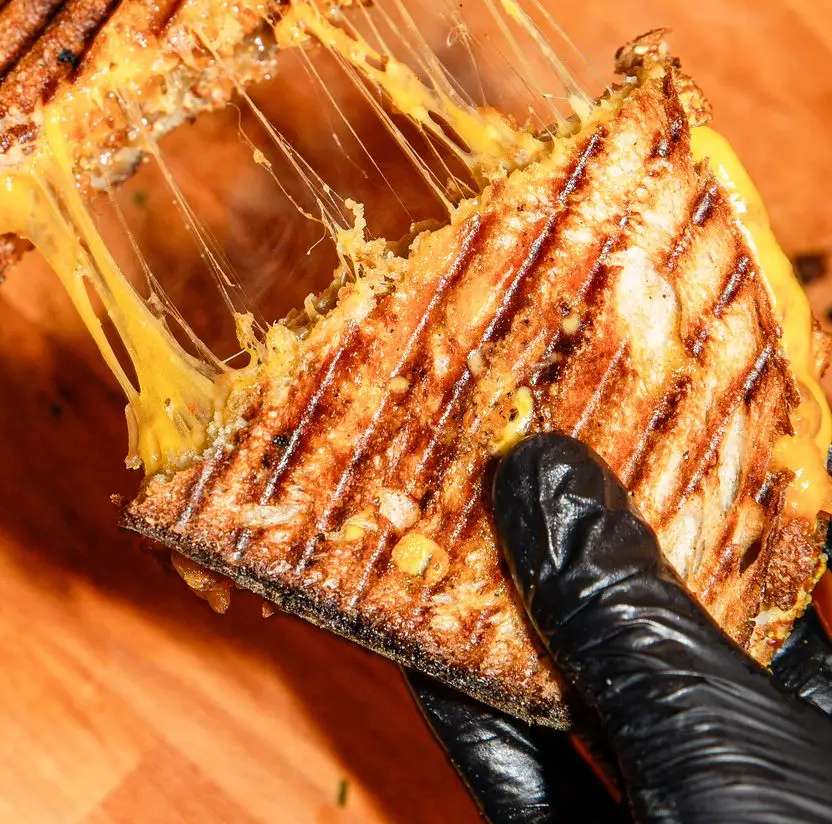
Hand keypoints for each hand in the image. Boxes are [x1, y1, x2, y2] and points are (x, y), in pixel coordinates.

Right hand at [405, 433, 831, 822]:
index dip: (668, 504)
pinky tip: (427, 660)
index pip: (747, 586)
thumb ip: (625, 613)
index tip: (593, 435)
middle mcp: (750, 767)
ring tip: (439, 541)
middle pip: (644, 641)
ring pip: (573, 714)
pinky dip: (473, 728)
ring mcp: (668, 819)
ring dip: (498, 637)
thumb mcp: (716, 733)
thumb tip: (545, 475)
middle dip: (565, 561)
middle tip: (500, 470)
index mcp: (821, 728)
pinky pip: (526, 791)